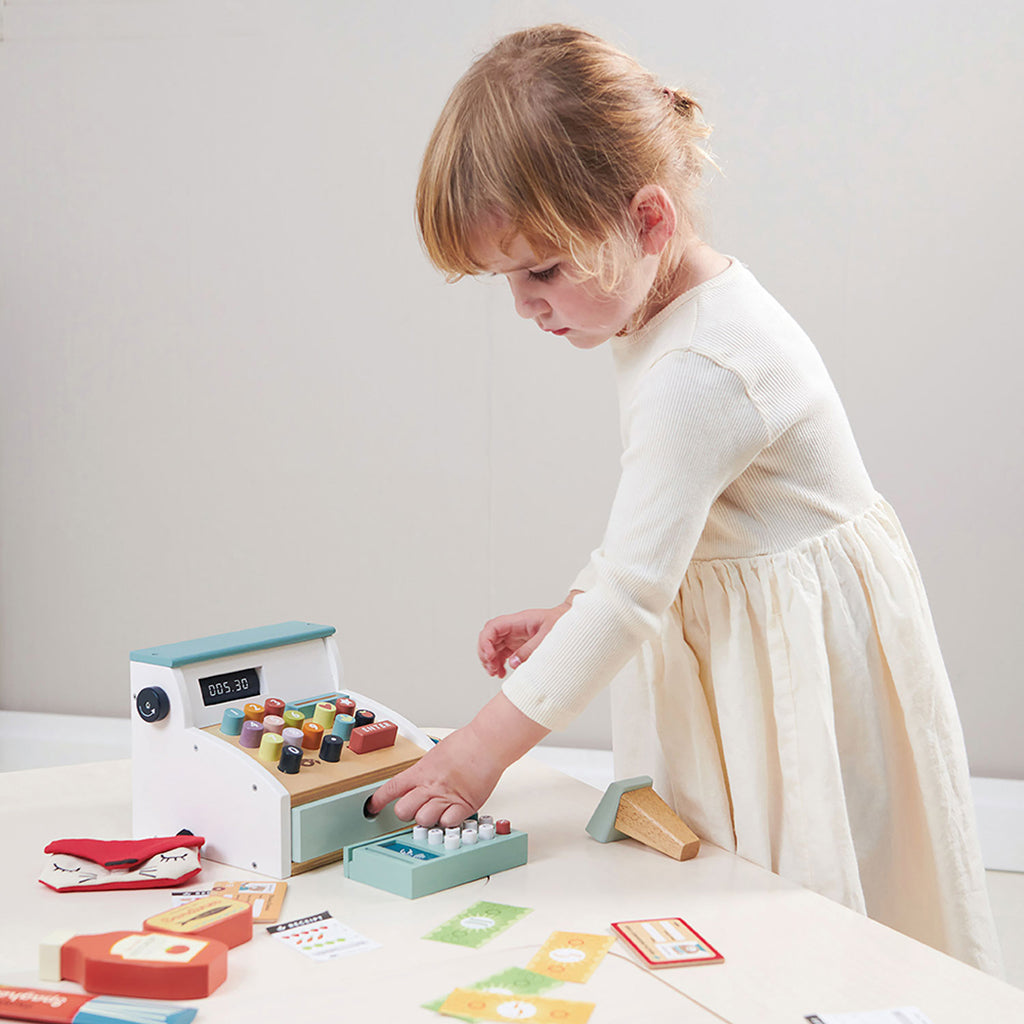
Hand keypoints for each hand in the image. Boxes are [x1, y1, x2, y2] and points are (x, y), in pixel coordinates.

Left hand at [366, 693, 549, 826]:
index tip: (372, 807)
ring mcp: (445, 798)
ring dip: (428, 819)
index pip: (390, 789)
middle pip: (403, 811)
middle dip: (406, 813)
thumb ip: (424, 771)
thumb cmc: (466, 744)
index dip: (377, 801)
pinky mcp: (463, 806)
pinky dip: (447, 822)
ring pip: (423, 821)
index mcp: (420, 771)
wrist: (486, 744)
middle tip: (415, 809)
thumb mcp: (435, 754)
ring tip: (436, 811)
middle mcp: (430, 786)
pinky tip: (451, 814)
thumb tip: (418, 780)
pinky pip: (447, 823)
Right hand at [478, 601, 572, 678]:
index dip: (486, 641)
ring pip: (494, 647)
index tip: (490, 656)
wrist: (575, 626)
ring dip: (490, 660)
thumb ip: (530, 650)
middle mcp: (515, 628)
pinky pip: (502, 653)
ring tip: (495, 673)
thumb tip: (513, 663)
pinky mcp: (519, 645)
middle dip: (485, 653)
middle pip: (489, 638)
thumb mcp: (548, 636)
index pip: (493, 627)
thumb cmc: (563, 624)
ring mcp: (516, 636)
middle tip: (491, 669)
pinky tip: (502, 673)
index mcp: (520, 621)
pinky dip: (498, 663)